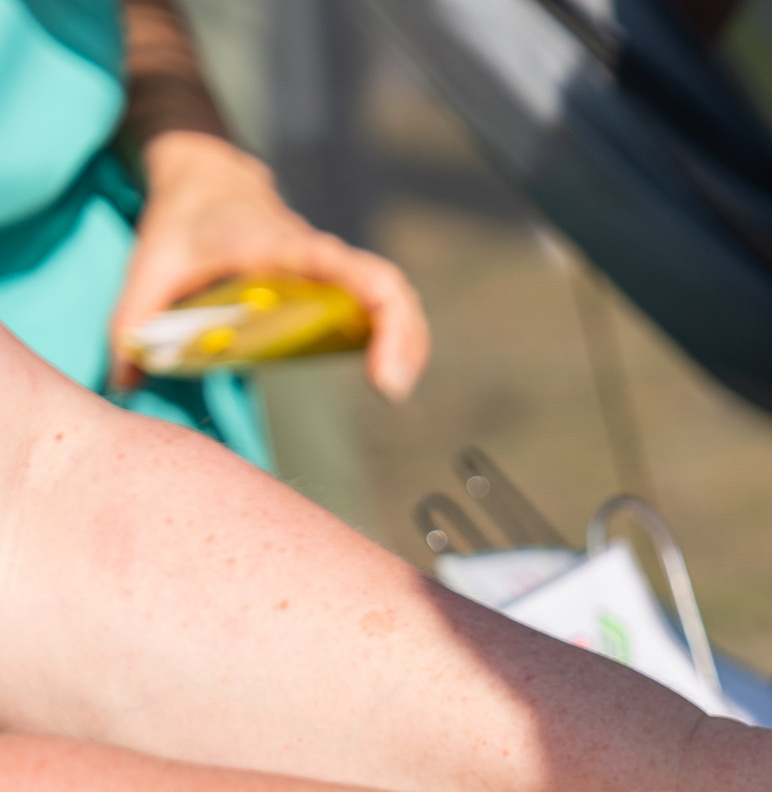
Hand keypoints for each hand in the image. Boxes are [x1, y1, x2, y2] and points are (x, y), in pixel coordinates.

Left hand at [110, 132, 429, 399]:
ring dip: (408, 342)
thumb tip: (123, 380)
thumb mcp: (149, 265)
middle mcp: (318, 256)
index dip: (375, 307)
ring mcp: (333, 270)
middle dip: (404, 338)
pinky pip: (381, 305)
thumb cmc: (183, 221)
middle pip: (388, 287)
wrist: (206, 180)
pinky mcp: (336, 284)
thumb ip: (132, 320)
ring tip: (393, 387)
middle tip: (391, 390)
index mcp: (280, 247)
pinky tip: (385, 370)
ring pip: (394, 297)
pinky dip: (394, 337)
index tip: (378, 362)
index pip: (343, 266)